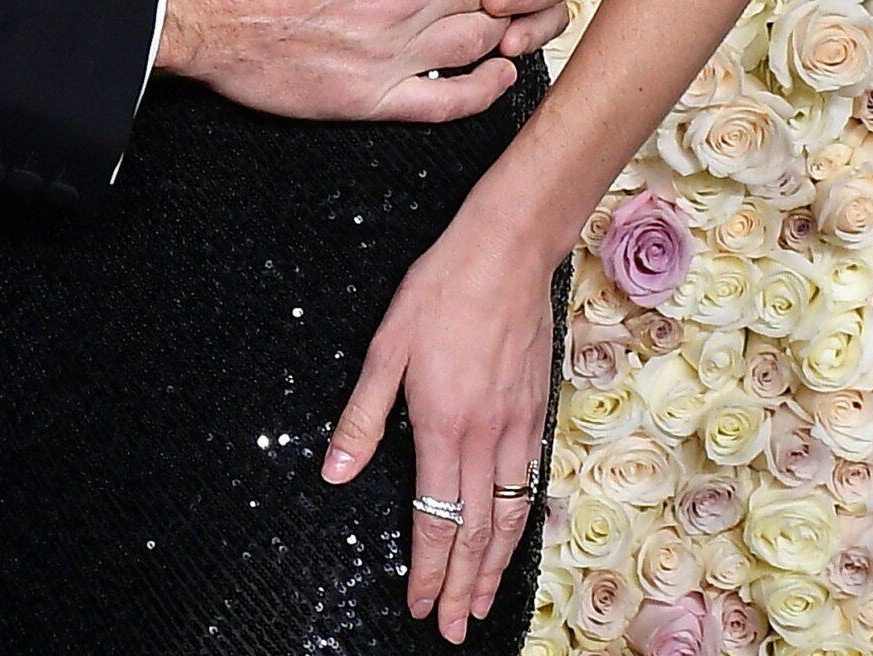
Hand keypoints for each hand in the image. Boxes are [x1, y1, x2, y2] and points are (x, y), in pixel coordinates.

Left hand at [320, 204, 558, 643]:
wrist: (506, 253)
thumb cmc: (440, 290)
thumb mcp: (387, 346)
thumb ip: (363, 415)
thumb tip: (336, 472)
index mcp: (442, 425)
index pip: (433, 519)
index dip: (425, 569)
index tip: (416, 605)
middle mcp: (485, 437)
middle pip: (476, 531)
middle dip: (461, 586)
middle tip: (450, 627)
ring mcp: (517, 427)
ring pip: (508, 516)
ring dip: (494, 567)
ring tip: (482, 604)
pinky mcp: (536, 411)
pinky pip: (529, 483)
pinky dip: (520, 523)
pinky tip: (512, 538)